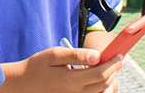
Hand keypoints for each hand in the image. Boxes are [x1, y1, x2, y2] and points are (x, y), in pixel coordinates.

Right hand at [0, 47, 123, 92]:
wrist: (24, 84)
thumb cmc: (37, 66)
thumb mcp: (54, 54)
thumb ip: (76, 54)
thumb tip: (96, 55)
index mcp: (71, 81)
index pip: (100, 73)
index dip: (113, 63)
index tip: (120, 55)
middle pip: (105, 83)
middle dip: (114, 70)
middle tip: (119, 59)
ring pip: (102, 92)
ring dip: (110, 79)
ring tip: (111, 67)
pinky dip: (102, 86)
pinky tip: (100, 77)